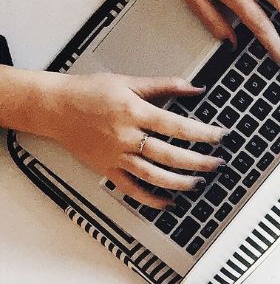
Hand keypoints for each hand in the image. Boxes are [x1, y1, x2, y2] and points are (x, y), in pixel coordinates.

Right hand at [42, 73, 227, 208]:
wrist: (53, 107)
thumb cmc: (89, 92)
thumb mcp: (128, 81)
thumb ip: (164, 85)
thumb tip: (196, 87)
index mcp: (134, 112)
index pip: (177, 126)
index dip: (203, 133)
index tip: (221, 137)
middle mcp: (126, 136)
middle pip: (169, 155)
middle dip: (198, 162)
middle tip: (218, 164)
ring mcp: (116, 155)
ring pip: (153, 175)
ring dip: (179, 183)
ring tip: (198, 183)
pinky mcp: (107, 169)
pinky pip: (131, 189)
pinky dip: (150, 199)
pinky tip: (168, 202)